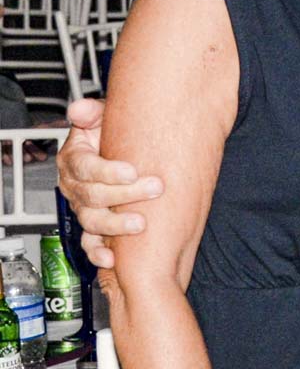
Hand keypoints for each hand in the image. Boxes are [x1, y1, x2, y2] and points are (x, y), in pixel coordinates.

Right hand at [56, 97, 160, 269]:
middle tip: (155, 188)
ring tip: (141, 223)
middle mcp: (75, 185)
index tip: (132, 171)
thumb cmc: (113, 134)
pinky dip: (98, 253)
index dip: (108, 171)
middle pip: (93, 195)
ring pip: (92, 221)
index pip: (86, 167)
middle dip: (125, 194)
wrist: (121, 150)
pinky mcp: (92, 226)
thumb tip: (79, 109)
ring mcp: (83, 208)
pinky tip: (112, 259)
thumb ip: (93, 112)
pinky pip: (89, 244)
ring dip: (115, 225)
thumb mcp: (104, 117)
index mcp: (74, 159)